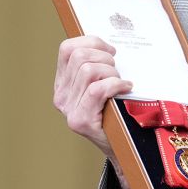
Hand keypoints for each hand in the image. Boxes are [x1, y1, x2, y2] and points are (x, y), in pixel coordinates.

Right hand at [52, 35, 133, 158]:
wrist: (122, 146)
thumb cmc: (116, 111)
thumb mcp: (102, 84)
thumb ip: (98, 66)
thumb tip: (110, 46)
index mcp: (63, 83)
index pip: (67, 48)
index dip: (91, 42)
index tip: (110, 51)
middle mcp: (61, 95)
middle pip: (79, 56)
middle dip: (105, 57)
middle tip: (117, 70)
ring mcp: (69, 109)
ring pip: (88, 71)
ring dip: (111, 72)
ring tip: (120, 82)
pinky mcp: (81, 120)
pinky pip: (97, 90)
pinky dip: (116, 84)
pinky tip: (125, 88)